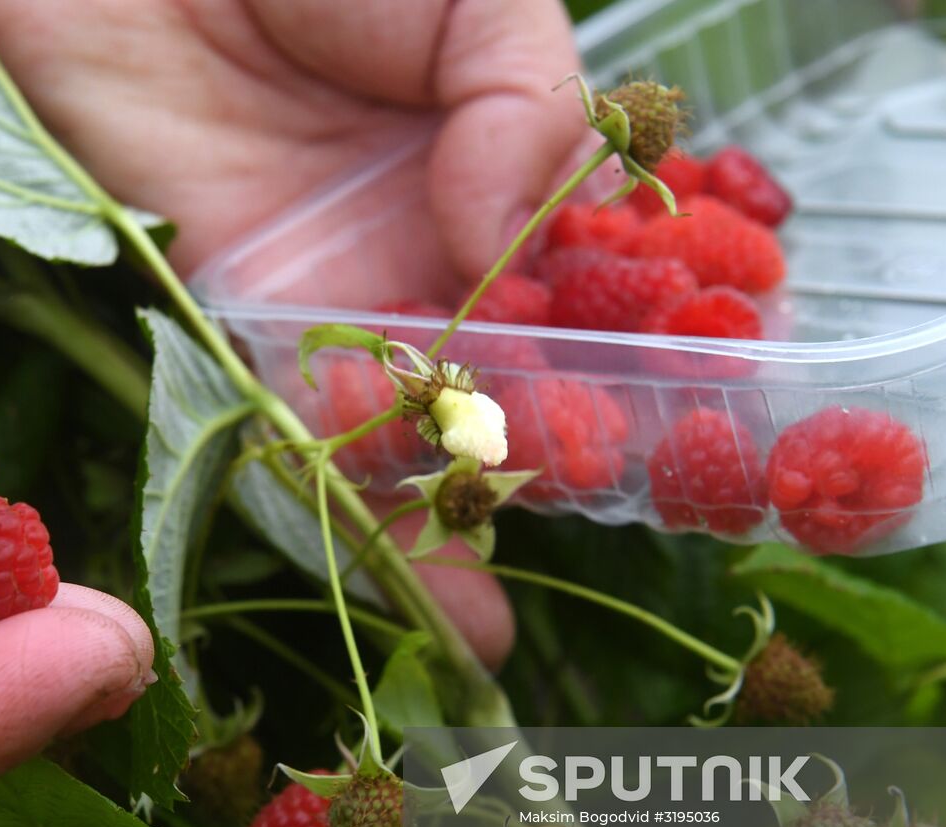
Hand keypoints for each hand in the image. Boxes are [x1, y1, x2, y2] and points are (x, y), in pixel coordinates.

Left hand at [0, 0, 604, 666]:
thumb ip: (530, 105)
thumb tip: (509, 243)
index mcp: (499, 174)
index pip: (584, 283)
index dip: (642, 347)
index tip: (706, 408)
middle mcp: (426, 252)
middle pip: (502, 376)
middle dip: (554, 455)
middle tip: (608, 514)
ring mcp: (337, 293)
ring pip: (408, 423)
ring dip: (454, 513)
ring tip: (499, 602)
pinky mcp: (239, 315)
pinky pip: (299, 421)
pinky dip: (350, 496)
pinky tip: (414, 573)